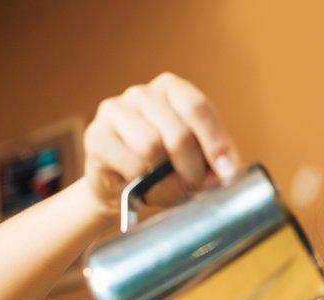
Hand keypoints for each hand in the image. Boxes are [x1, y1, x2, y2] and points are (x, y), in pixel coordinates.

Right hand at [81, 71, 238, 215]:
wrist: (121, 187)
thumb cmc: (165, 168)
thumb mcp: (198, 160)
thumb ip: (215, 160)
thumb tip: (225, 169)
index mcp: (172, 89)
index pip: (198, 108)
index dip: (215, 142)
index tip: (226, 171)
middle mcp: (142, 93)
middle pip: (179, 133)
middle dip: (192, 168)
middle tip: (193, 184)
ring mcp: (115, 110)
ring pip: (152, 146)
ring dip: (165, 177)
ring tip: (165, 184)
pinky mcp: (96, 134)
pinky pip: (131, 163)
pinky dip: (142, 181)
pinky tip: (138, 181)